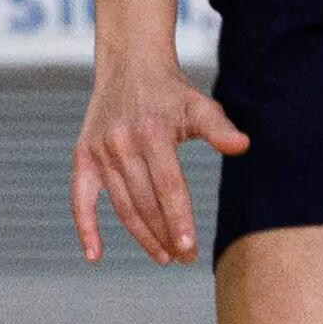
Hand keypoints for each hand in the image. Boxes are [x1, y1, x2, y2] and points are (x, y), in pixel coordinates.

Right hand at [72, 45, 247, 262]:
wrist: (130, 65)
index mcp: (152, 133)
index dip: (178, 220)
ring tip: (164, 256)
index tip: (190, 248)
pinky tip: (94, 255)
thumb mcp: (199, 105)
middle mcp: (122, 144)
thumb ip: (219, 128)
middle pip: (145, 202)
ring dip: (142, 236)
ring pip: (121, 206)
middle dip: (165, 236)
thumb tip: (242, 145)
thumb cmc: (171, 92)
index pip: (168, 187)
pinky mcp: (83, 156)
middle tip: (184, 258)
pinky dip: (85, 228)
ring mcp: (100, 153)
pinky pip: (80, 199)